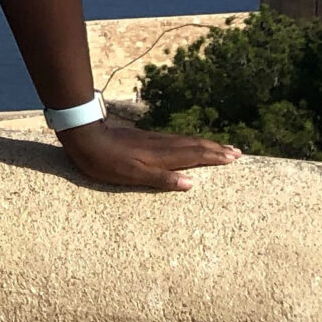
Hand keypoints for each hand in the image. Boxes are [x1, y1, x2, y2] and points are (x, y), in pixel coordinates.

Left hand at [56, 115, 239, 190]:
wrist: (86, 137)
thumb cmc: (105, 162)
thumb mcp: (130, 175)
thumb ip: (160, 179)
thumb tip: (190, 184)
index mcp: (161, 156)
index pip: (195, 155)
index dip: (215, 157)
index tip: (234, 158)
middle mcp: (162, 145)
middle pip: (195, 145)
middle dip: (216, 149)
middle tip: (236, 152)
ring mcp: (153, 140)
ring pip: (186, 141)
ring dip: (206, 144)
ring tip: (220, 147)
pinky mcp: (144, 138)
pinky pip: (175, 140)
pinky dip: (189, 142)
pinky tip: (188, 144)